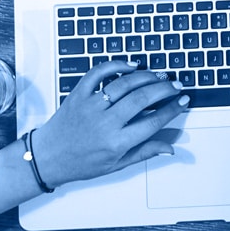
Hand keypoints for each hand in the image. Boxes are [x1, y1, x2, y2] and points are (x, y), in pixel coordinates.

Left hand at [31, 61, 186, 187]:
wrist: (45, 158)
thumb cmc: (80, 163)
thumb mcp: (116, 165)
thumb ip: (145, 152)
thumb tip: (170, 146)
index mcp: (115, 143)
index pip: (153, 123)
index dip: (172, 109)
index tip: (184, 100)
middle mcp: (104, 123)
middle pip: (141, 99)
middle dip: (164, 89)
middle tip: (176, 85)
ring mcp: (90, 106)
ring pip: (124, 84)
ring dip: (146, 77)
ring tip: (159, 76)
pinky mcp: (78, 95)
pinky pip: (98, 73)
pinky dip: (116, 65)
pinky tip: (131, 65)